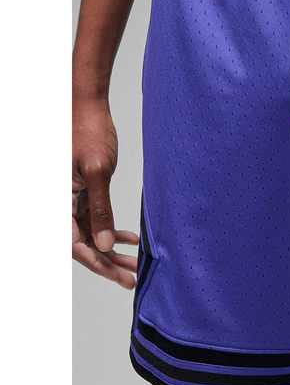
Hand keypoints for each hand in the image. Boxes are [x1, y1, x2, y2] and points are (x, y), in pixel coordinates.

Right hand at [72, 100, 137, 287]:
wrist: (86, 105)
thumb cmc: (87, 131)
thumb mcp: (97, 170)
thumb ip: (100, 208)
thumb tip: (105, 244)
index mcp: (57, 201)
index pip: (75, 244)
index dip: (98, 263)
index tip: (120, 277)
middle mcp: (61, 204)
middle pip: (84, 244)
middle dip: (108, 263)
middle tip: (132, 278)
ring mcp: (71, 199)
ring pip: (91, 233)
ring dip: (112, 250)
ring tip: (136, 265)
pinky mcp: (82, 192)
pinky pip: (94, 219)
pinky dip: (112, 230)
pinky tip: (131, 240)